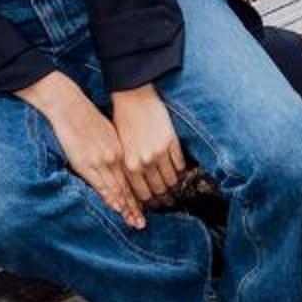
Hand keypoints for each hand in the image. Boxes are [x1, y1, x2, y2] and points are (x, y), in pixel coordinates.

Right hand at [23, 73, 145, 228]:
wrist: (70, 106)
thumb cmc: (88, 117)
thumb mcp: (109, 132)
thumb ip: (116, 149)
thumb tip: (122, 163)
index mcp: (121, 149)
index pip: (134, 178)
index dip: (140, 195)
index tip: (146, 208)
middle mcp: (115, 157)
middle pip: (129, 187)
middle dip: (136, 207)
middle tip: (142, 223)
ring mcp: (102, 162)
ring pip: (118, 190)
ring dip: (126, 208)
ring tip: (134, 222)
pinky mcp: (86, 164)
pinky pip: (101, 185)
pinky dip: (110, 198)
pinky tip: (117, 208)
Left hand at [110, 85, 184, 203]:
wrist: (132, 96)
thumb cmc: (123, 122)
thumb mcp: (121, 149)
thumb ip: (129, 169)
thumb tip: (138, 189)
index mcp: (129, 166)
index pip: (142, 194)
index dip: (150, 202)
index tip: (155, 205)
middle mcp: (144, 162)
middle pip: (159, 190)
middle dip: (165, 198)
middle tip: (169, 201)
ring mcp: (159, 153)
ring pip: (172, 180)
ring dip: (175, 186)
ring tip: (176, 189)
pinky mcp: (172, 142)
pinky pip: (180, 164)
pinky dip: (181, 170)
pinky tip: (180, 171)